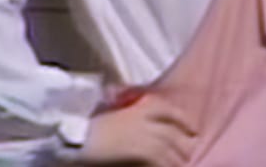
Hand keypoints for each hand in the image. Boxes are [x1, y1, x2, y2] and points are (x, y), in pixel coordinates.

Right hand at [78, 94, 197, 166]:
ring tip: (179, 164)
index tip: (193, 130)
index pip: (170, 111)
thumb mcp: (108, 109)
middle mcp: (146, 122)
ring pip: (171, 152)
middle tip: (188, 152)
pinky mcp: (142, 157)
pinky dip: (165, 166)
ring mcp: (145, 141)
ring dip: (177, 159)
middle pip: (175, 134)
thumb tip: (133, 105)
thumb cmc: (84, 127)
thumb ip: (126, 106)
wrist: (72, 141)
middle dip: (184, 144)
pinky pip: (160, 164)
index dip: (185, 121)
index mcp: (138, 108)